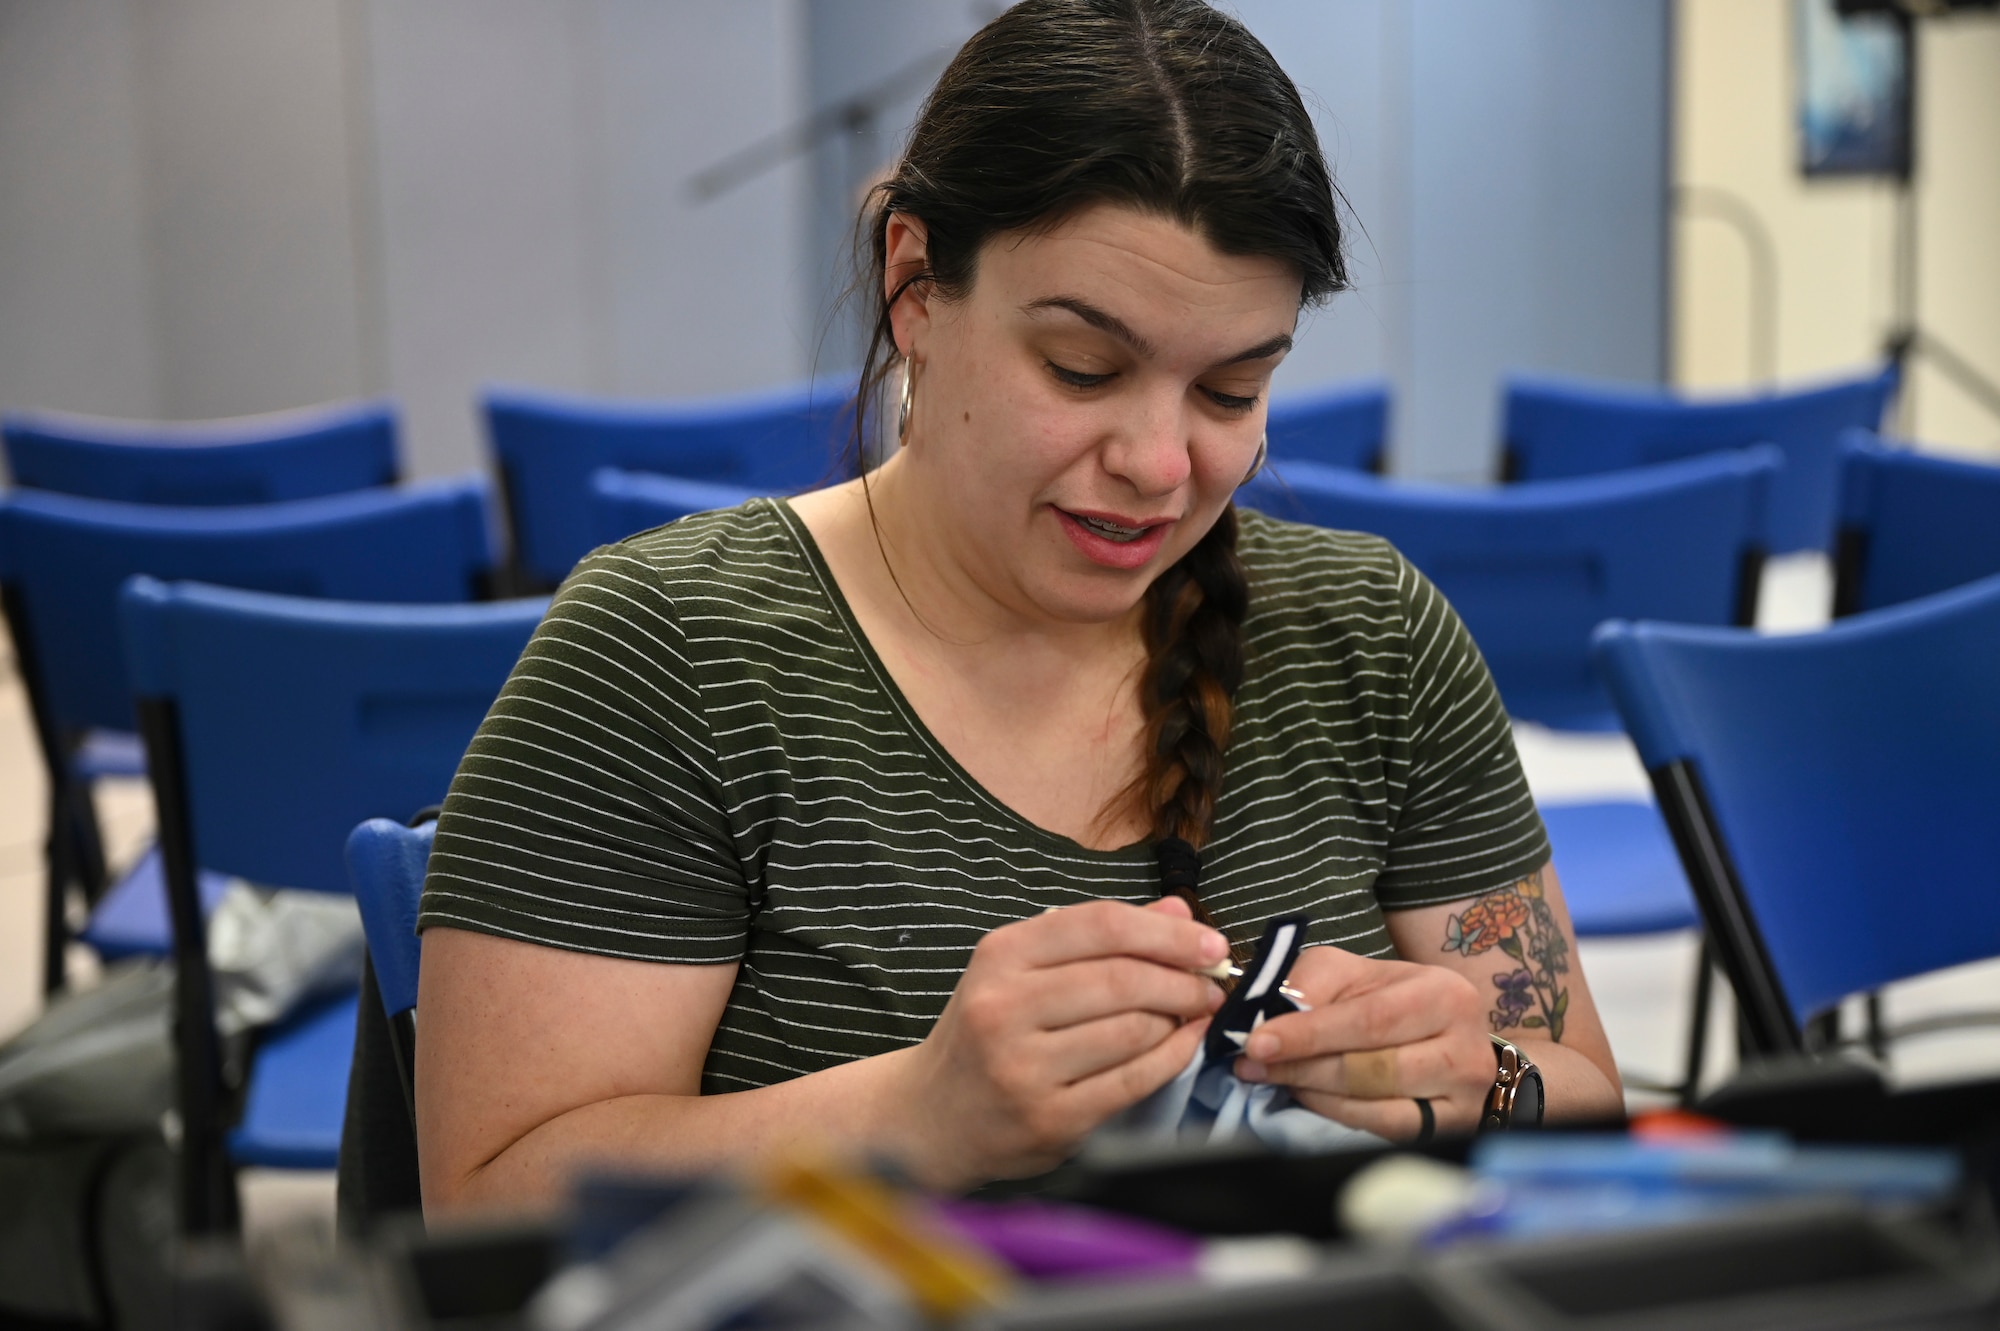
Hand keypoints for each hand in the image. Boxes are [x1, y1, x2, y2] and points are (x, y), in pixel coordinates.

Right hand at [895, 897, 1224, 1188]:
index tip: (1209, 943)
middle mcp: (1004, 1008)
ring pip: (1133, 1030)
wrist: (932, 1115)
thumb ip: (1099, 938)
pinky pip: (1132, 1081)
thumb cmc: (988, 1031)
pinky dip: (1172, 1058)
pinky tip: (1184, 1043)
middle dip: (1182, 979)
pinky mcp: (1049, 1120)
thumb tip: (1178, 913)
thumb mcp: (1023, 970)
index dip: (1166, 933)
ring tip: (1192, 1014)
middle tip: (1211, 984)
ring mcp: (1024, 1068)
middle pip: (1122, 979)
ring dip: (1179, 1019)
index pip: (1100, 925)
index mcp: (1001, 956)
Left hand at [1232, 946, 1492, 1138]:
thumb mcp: (1353, 974)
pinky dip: (1336, 1113)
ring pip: (1373, 1102)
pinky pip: (1382, 1129)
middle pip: (1370, 1066)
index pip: (1368, 1020)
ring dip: (1312, 1091)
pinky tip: (1308, 1097)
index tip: (1257, 1042)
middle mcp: (1465, 1047)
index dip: (1309, 1034)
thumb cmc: (1390, 1000)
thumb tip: (1269, 1015)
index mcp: (1444, 995)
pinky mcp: (1452, 1128)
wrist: (1444, 1036)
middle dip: (1301, 1066)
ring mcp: (1464, 1096)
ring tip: (1272, 1078)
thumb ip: (1313, 983)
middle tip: (1251, 1064)